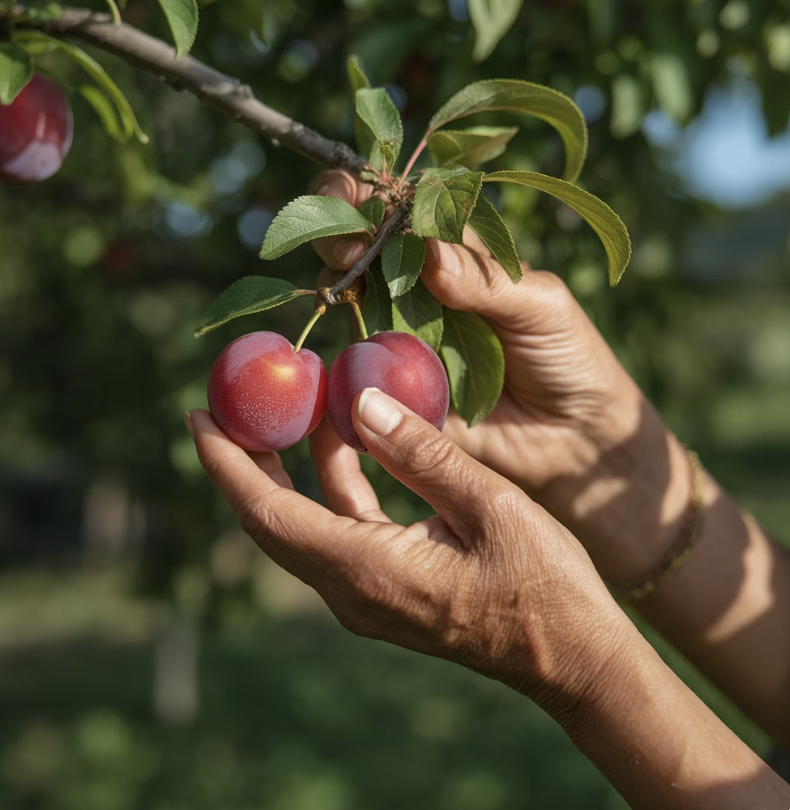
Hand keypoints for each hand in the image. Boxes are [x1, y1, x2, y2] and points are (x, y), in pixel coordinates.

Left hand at [188, 390, 625, 713]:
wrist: (571, 656)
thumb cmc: (543, 585)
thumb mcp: (488, 506)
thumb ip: (421, 453)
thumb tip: (360, 403)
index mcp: (367, 570)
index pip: (267, 511)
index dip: (227, 462)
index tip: (199, 413)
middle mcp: (352, 591)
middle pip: (271, 519)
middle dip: (245, 459)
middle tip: (230, 403)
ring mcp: (365, 596)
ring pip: (303, 523)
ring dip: (293, 467)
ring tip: (296, 407)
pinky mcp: (384, 591)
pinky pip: (338, 532)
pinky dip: (332, 486)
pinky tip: (349, 443)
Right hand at [310, 170, 689, 584]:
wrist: (571, 438)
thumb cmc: (568, 358)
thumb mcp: (542, 306)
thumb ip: (488, 278)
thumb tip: (427, 250)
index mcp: (460, 253)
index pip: (406, 208)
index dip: (371, 194)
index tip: (354, 197)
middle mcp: (422, 288)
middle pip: (363, 244)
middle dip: (341, 231)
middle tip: (346, 249)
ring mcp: (402, 335)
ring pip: (349, 297)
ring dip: (335, 285)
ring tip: (342, 291)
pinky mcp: (393, 384)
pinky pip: (354, 364)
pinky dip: (339, 352)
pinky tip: (341, 345)